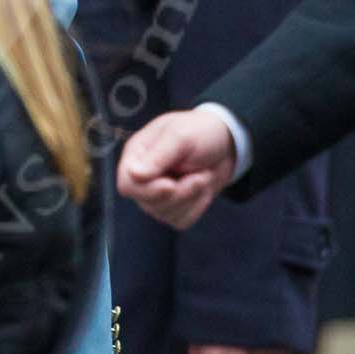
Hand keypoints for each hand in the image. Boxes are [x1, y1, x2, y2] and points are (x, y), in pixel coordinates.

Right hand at [117, 110, 237, 229]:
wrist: (227, 144)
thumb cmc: (200, 132)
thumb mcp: (181, 136)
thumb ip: (158, 155)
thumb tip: (134, 174)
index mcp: (137, 155)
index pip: (127, 184)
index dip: (146, 190)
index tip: (170, 184)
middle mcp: (143, 177)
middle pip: (147, 203)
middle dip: (179, 193)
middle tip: (200, 175)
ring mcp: (156, 195)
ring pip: (164, 214)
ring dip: (191, 198)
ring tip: (203, 176)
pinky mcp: (174, 208)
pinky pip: (180, 221)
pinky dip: (196, 208)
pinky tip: (203, 189)